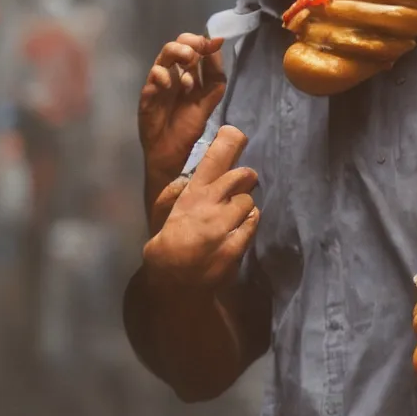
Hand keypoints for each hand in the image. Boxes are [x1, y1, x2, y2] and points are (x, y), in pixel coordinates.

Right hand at [138, 33, 226, 183]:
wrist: (169, 152)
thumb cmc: (186, 128)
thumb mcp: (207, 103)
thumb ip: (215, 79)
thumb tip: (219, 49)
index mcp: (189, 75)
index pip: (195, 49)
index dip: (205, 43)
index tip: (216, 41)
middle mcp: (174, 75)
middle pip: (178, 46)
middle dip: (190, 43)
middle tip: (199, 50)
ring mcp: (160, 83)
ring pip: (164, 56)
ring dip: (177, 52)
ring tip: (187, 58)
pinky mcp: (148, 94)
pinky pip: (152, 77)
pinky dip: (162, 75)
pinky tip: (169, 83)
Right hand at [143, 126, 258, 291]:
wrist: (175, 282)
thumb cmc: (169, 243)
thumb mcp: (163, 212)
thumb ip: (174, 191)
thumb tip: (189, 177)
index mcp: (191, 194)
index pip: (212, 161)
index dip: (228, 142)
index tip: (235, 133)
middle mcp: (209, 206)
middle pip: (242, 176)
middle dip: (244, 178)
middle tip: (241, 185)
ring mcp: (224, 226)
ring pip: (249, 201)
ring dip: (244, 206)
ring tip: (231, 217)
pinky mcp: (237, 245)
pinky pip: (253, 222)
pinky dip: (247, 224)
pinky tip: (235, 232)